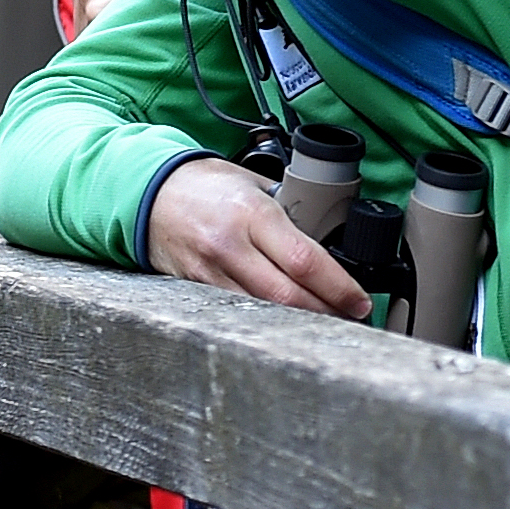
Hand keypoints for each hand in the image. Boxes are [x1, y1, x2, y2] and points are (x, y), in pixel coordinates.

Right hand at [143, 159, 371, 317]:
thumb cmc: (207, 185)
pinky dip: (268, 322)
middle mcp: (230, 245)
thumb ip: (288, 217)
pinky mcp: (195, 289)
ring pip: (265, 313)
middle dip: (327, 313)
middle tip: (351, 317)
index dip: (338, 288)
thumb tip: (328, 248)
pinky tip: (285, 322)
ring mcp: (210, 271)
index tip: (359, 301)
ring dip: (300, 323)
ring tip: (325, 322)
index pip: (305, 261)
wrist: (149, 192)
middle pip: (288, 297)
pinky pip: (239, 313)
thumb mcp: (255, 187)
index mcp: (252, 213)